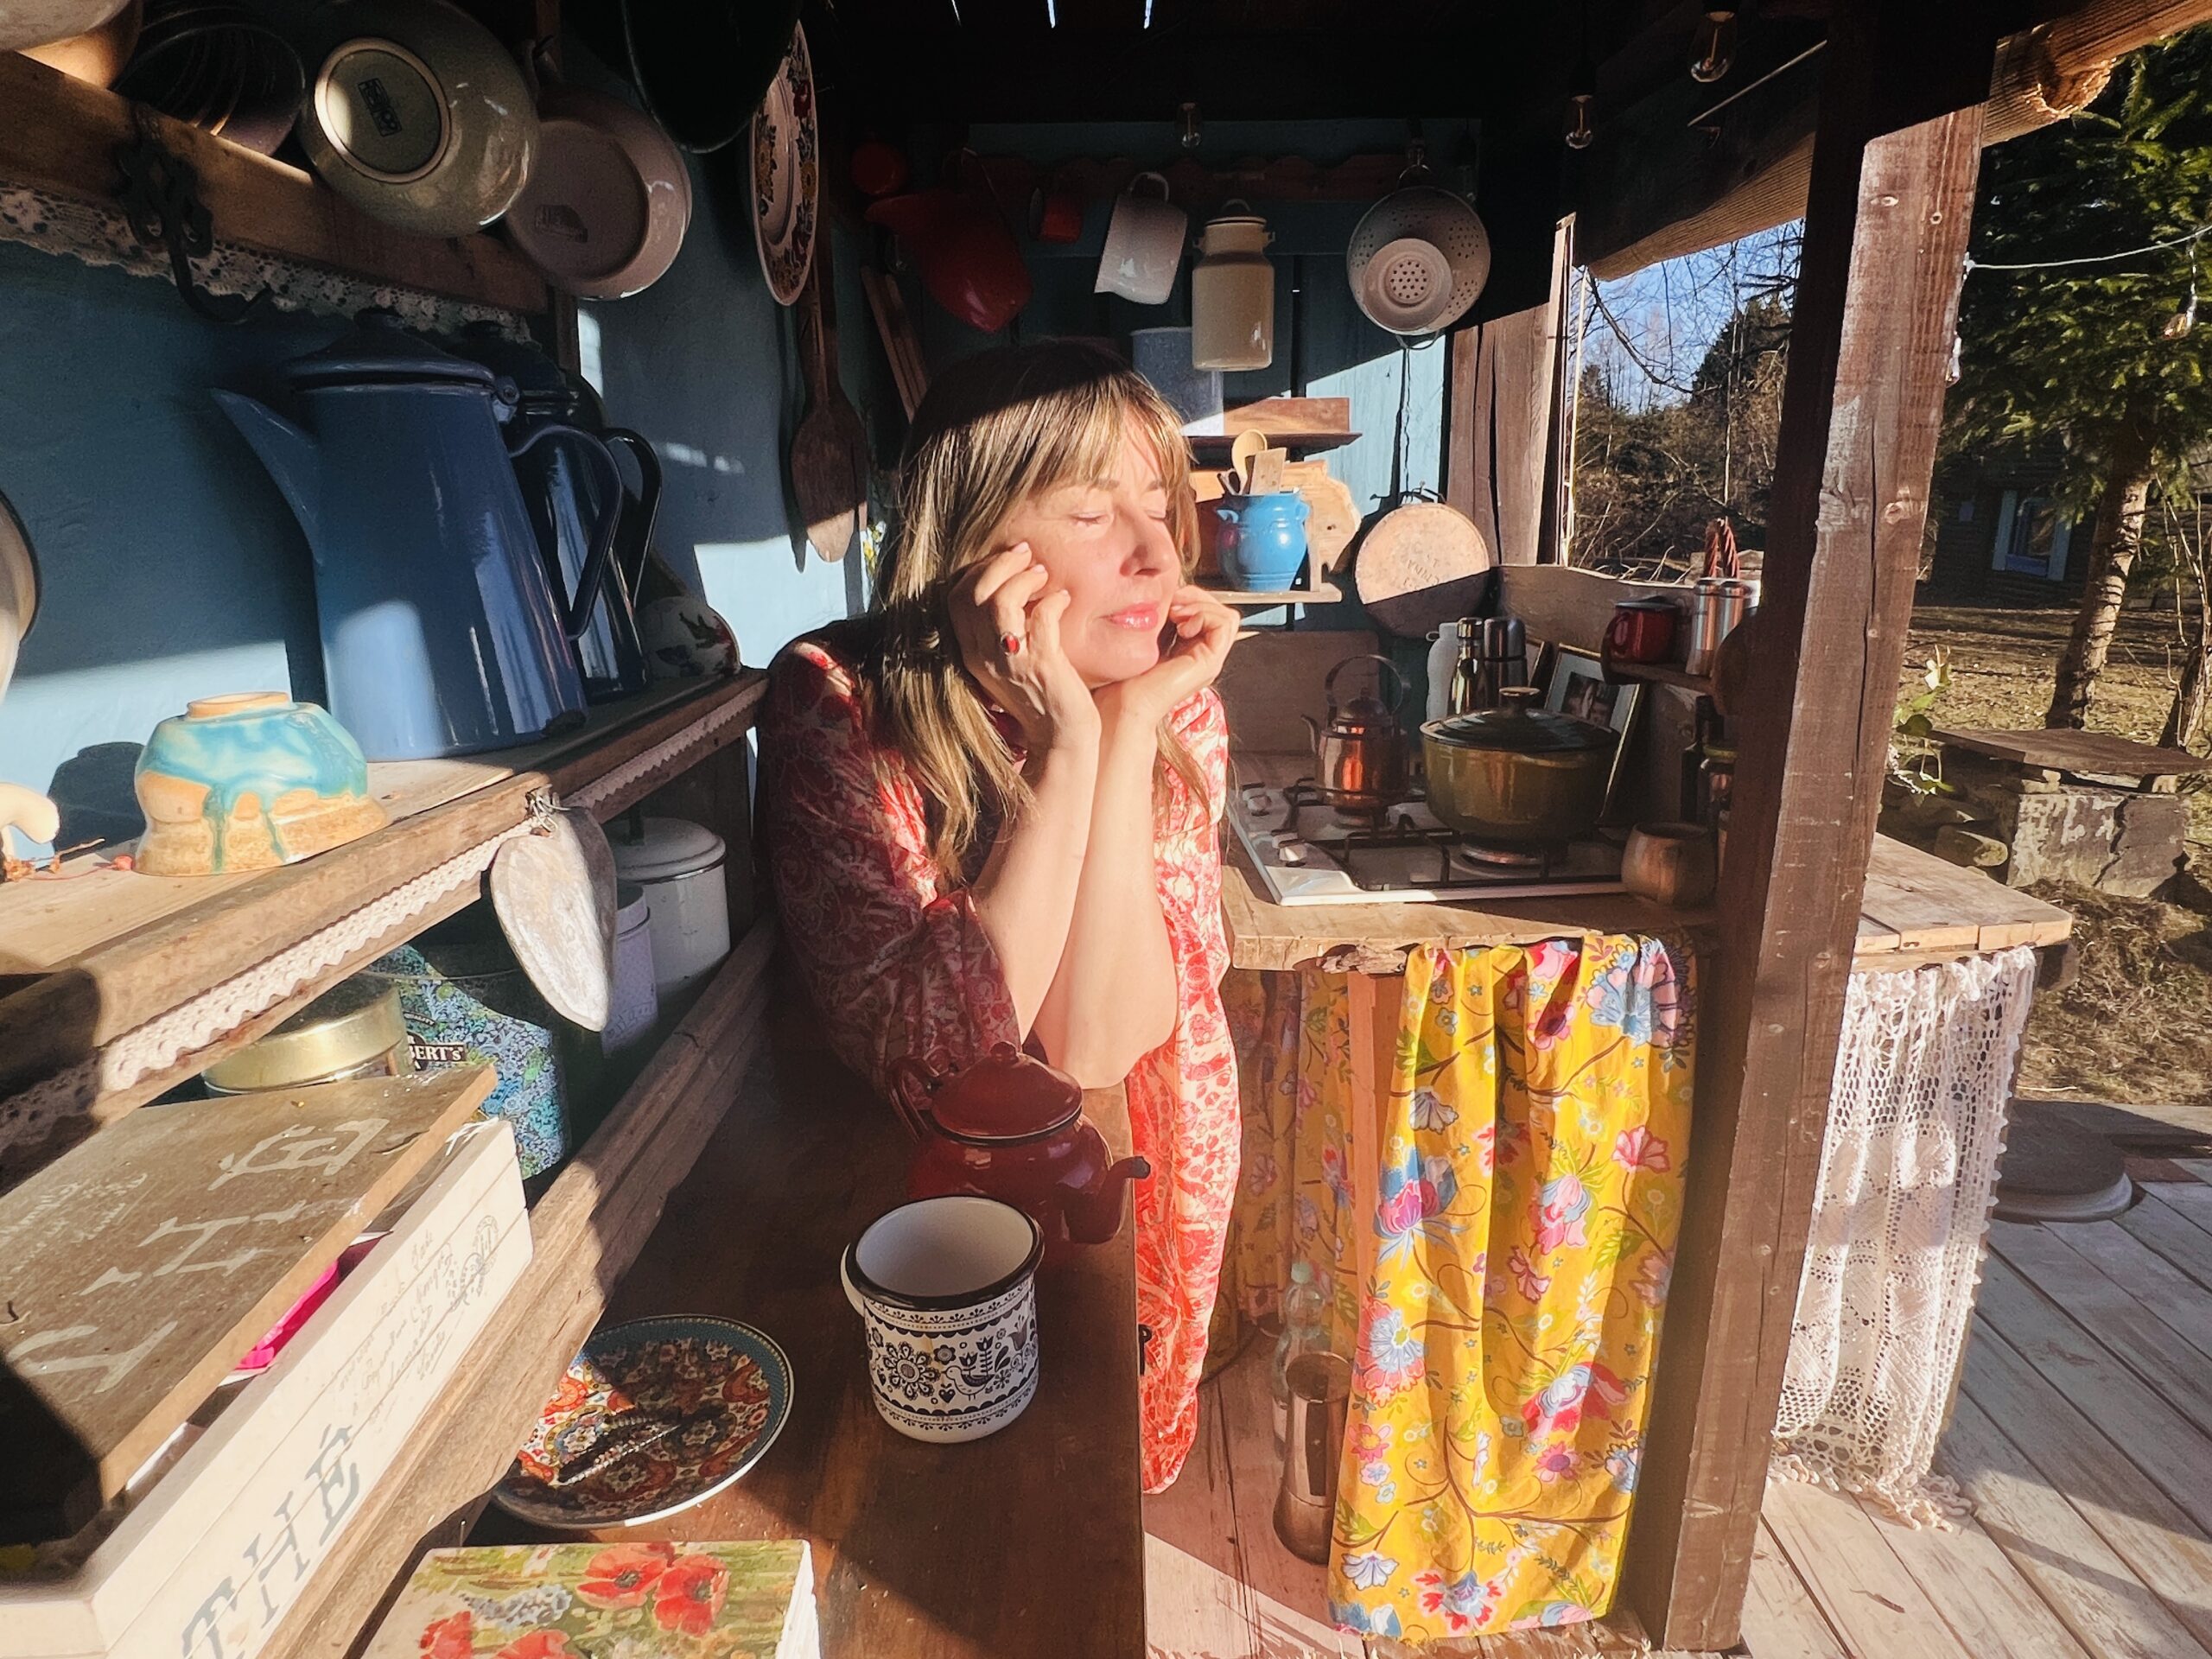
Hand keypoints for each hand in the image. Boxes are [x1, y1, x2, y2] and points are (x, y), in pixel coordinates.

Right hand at [946, 544, 1098, 749]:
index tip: (1006, 559)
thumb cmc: (1039, 697)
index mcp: (971, 653)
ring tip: (1043, 575)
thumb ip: (1001, 631)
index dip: (978, 570)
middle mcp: (983, 656)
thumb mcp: (1008, 663)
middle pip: (974, 593)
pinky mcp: (1041, 666)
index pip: (956, 598)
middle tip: (1026, 557)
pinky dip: (1054, 601)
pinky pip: (1041, 618)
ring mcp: (1011, 662)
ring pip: (1001, 602)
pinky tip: (1064, 600)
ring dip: (1024, 579)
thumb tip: (1012, 588)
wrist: (1059, 739)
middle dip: (999, 564)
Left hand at [1097, 585, 1239, 730]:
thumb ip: (1158, 618)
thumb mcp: (1143, 636)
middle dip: (1196, 597)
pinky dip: (1204, 615)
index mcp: (1188, 649)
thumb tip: (1168, 592)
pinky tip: (1181, 626)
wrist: (1122, 704)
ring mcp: (1209, 660)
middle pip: (1219, 610)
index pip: (1206, 610)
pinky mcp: (1210, 663)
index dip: (1189, 597)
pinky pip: (1225, 624)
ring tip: (1176, 613)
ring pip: (1226, 615)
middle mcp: (1202, 655)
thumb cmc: (1123, 676)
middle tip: (1172, 602)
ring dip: (1201, 605)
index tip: (1165, 599)